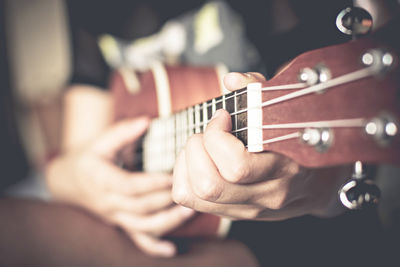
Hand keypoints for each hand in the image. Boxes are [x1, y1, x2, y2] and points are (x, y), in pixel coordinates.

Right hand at [46, 117, 193, 256]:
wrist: (69, 181)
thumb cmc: (88, 158)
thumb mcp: (100, 141)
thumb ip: (122, 132)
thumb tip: (146, 121)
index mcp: (101, 180)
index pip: (128, 186)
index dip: (151, 183)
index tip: (172, 175)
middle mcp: (108, 202)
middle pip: (139, 207)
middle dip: (165, 200)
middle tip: (188, 190)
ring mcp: (115, 216)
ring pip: (141, 226)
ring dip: (167, 222)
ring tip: (189, 212)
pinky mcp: (120, 223)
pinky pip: (136, 239)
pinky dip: (154, 247)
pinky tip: (171, 250)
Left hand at [172, 72, 349, 220]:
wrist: (319, 185)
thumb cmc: (300, 143)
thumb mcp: (289, 112)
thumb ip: (261, 90)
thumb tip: (232, 80)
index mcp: (285, 169)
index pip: (236, 166)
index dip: (217, 136)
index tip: (222, 117)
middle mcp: (266, 196)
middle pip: (209, 185)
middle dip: (197, 150)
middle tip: (207, 133)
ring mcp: (248, 209)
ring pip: (196, 195)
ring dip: (188, 163)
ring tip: (202, 146)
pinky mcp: (232, 213)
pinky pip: (190, 199)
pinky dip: (184, 176)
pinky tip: (199, 160)